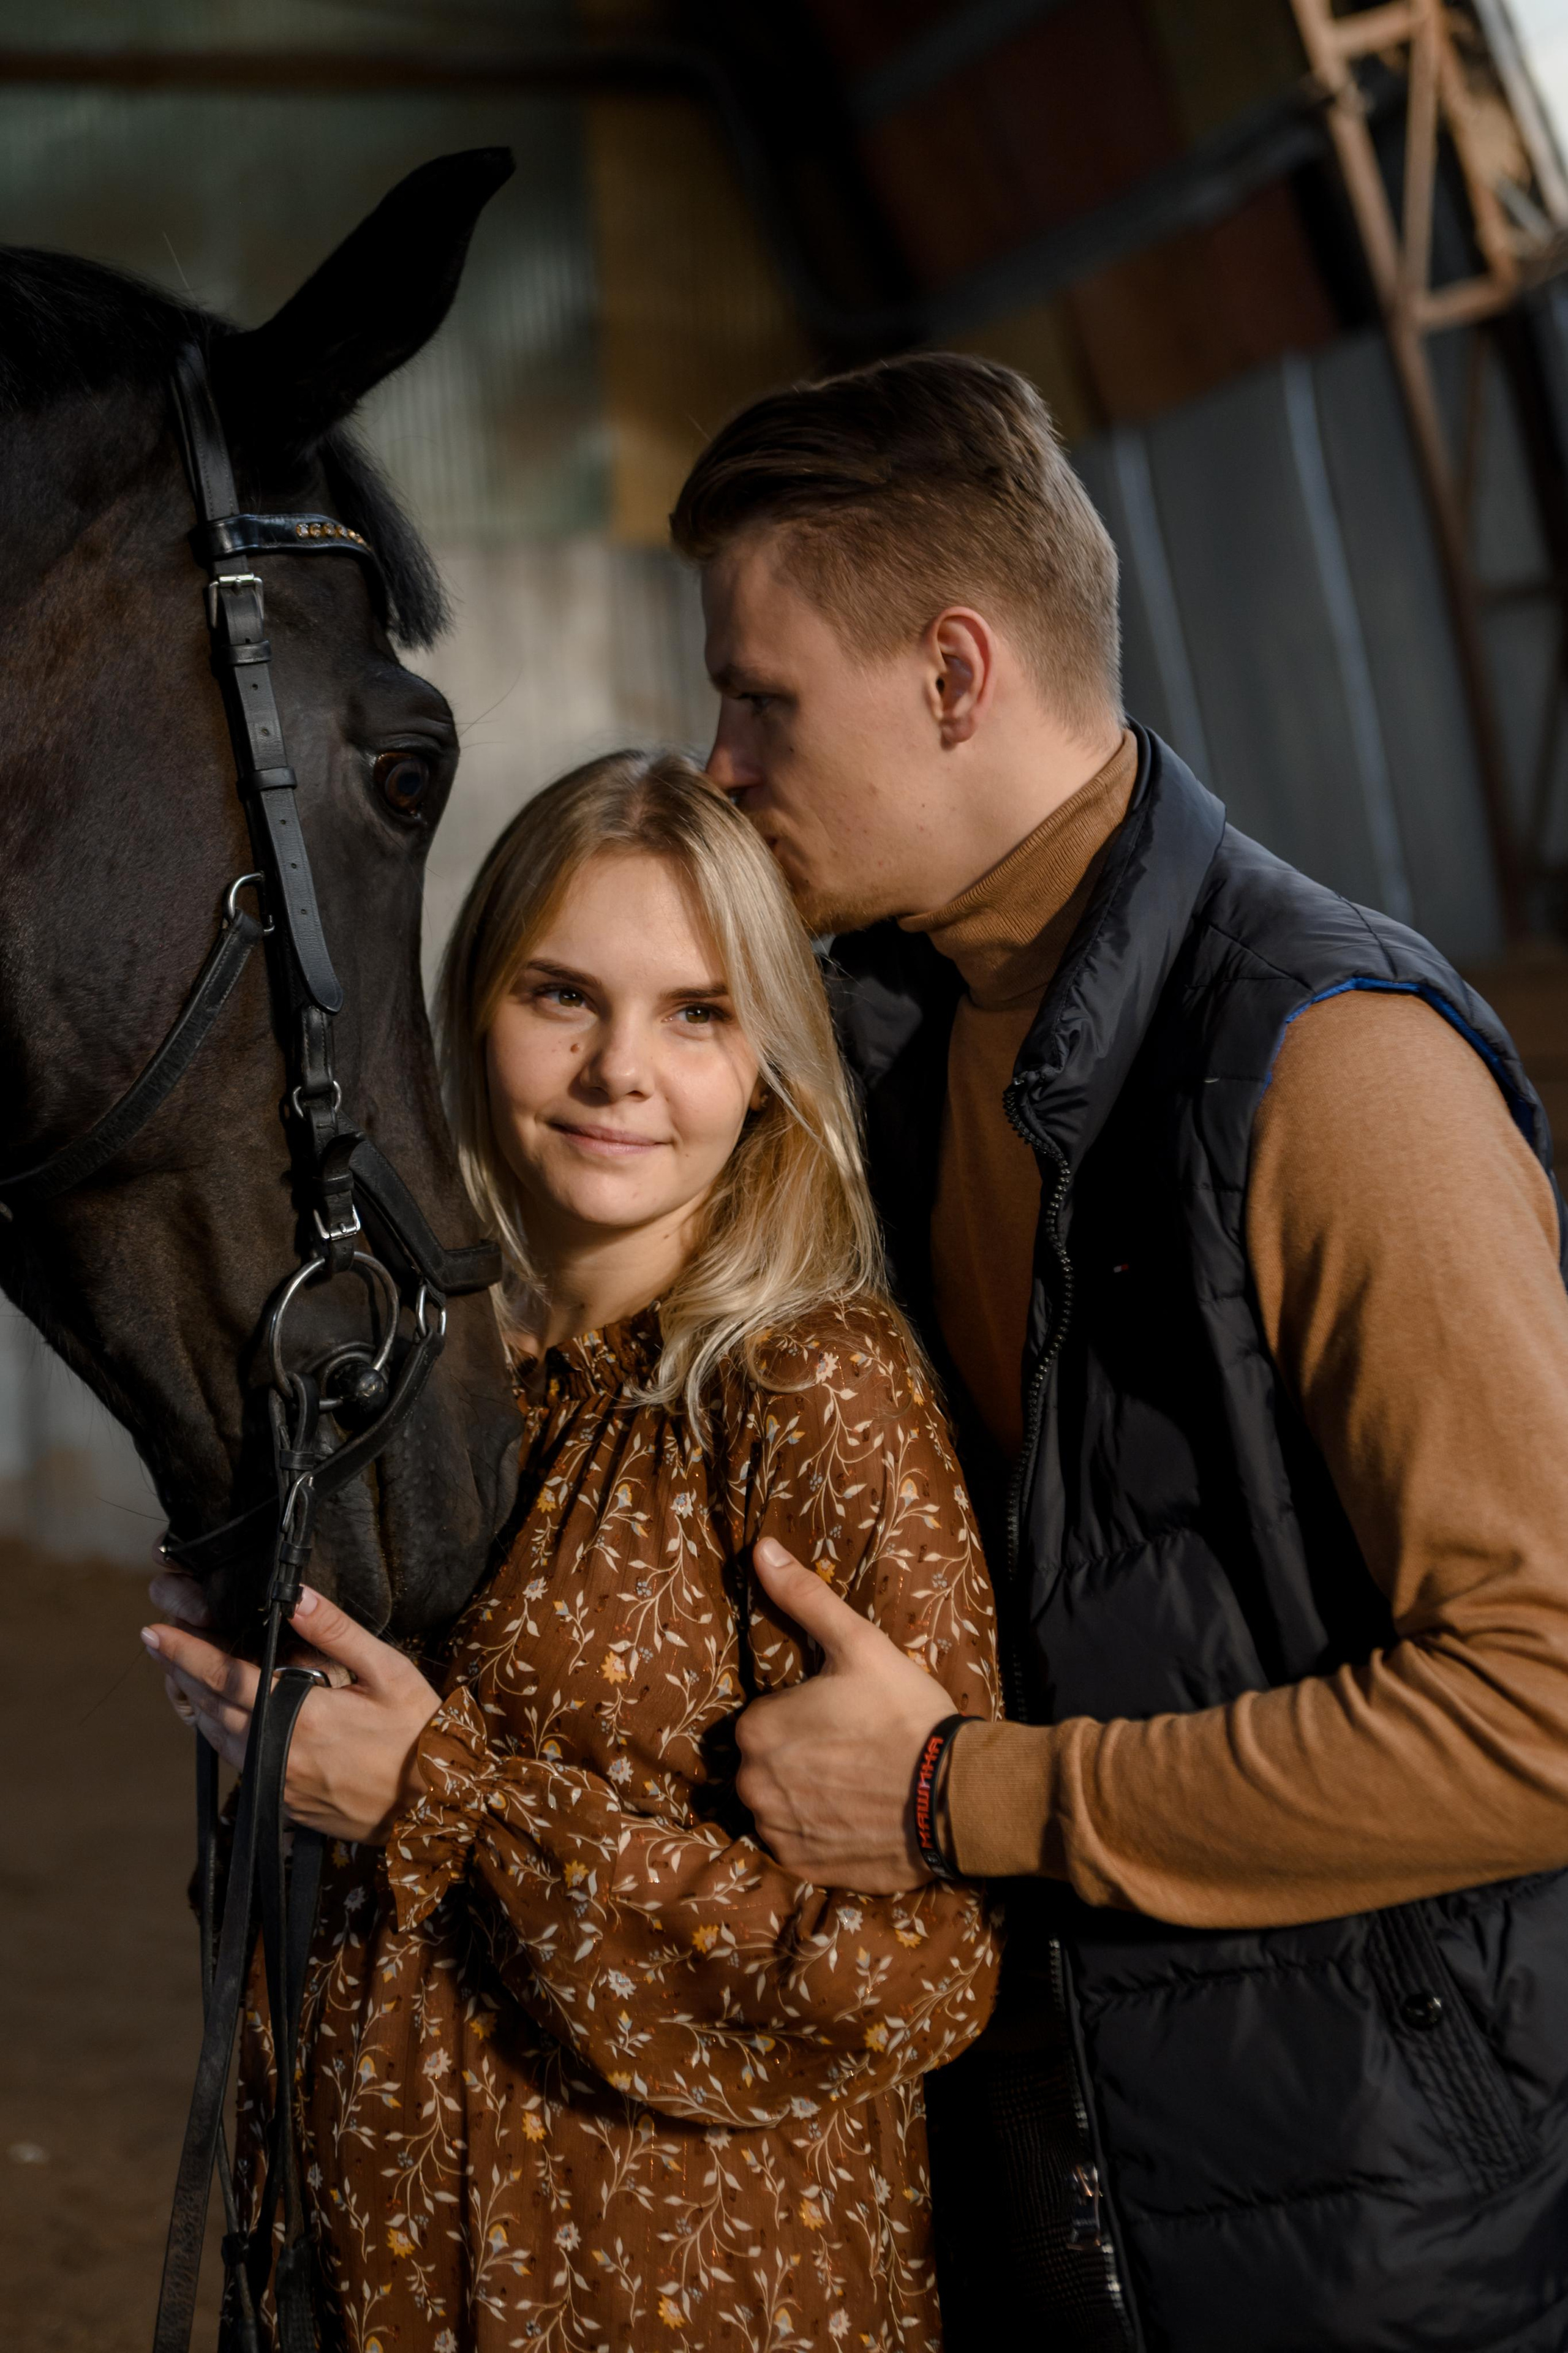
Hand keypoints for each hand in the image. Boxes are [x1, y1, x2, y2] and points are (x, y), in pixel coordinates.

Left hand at [140, 1586, 442, 1843]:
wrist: (436, 1808)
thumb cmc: (419, 1734)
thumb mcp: (388, 1671)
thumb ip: (338, 1632)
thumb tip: (297, 1595)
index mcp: (300, 1717)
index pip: (225, 1677)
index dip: (186, 1652)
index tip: (155, 1631)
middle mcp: (277, 1754)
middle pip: (209, 1708)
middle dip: (180, 1673)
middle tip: (158, 1644)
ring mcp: (277, 1784)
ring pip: (216, 1739)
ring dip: (195, 1704)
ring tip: (181, 1674)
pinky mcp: (283, 1803)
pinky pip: (237, 1763)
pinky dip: (219, 1734)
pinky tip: (221, 1717)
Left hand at [734, 1536, 957, 1893]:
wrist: (955, 1795)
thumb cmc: (904, 1712)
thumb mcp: (858, 1643)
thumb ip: (803, 1597)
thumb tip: (760, 1548)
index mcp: (757, 1730)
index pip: (763, 1718)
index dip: (801, 1713)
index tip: (839, 1715)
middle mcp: (754, 1786)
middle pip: (765, 1763)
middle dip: (798, 1755)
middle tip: (852, 1748)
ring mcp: (779, 1832)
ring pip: (777, 1804)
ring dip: (805, 1795)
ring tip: (857, 1784)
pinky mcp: (805, 1868)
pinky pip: (796, 1845)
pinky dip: (819, 1833)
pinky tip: (857, 1816)